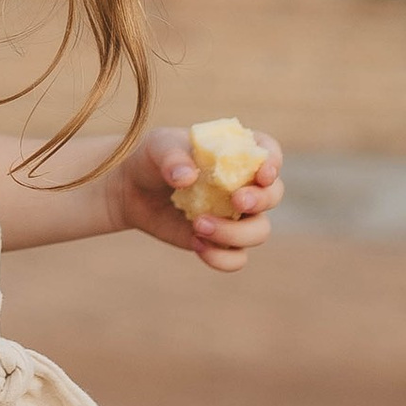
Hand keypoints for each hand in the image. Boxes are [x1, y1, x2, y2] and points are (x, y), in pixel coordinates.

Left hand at [110, 124, 284, 274]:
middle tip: (236, 201)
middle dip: (261, 200)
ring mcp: (236, 216)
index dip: (273, 162)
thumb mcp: (158, 147)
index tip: (261, 174)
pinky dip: (221, 257)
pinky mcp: (221, 242)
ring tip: (198, 225)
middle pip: (274, 195)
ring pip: (259, 231)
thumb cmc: (152, 159)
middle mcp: (244, 185)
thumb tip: (188, 177)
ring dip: (235, 233)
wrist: (132, 191)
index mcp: (237, 153)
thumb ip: (172, 157)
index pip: (269, 152)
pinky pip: (237, 258)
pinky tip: (196, 244)